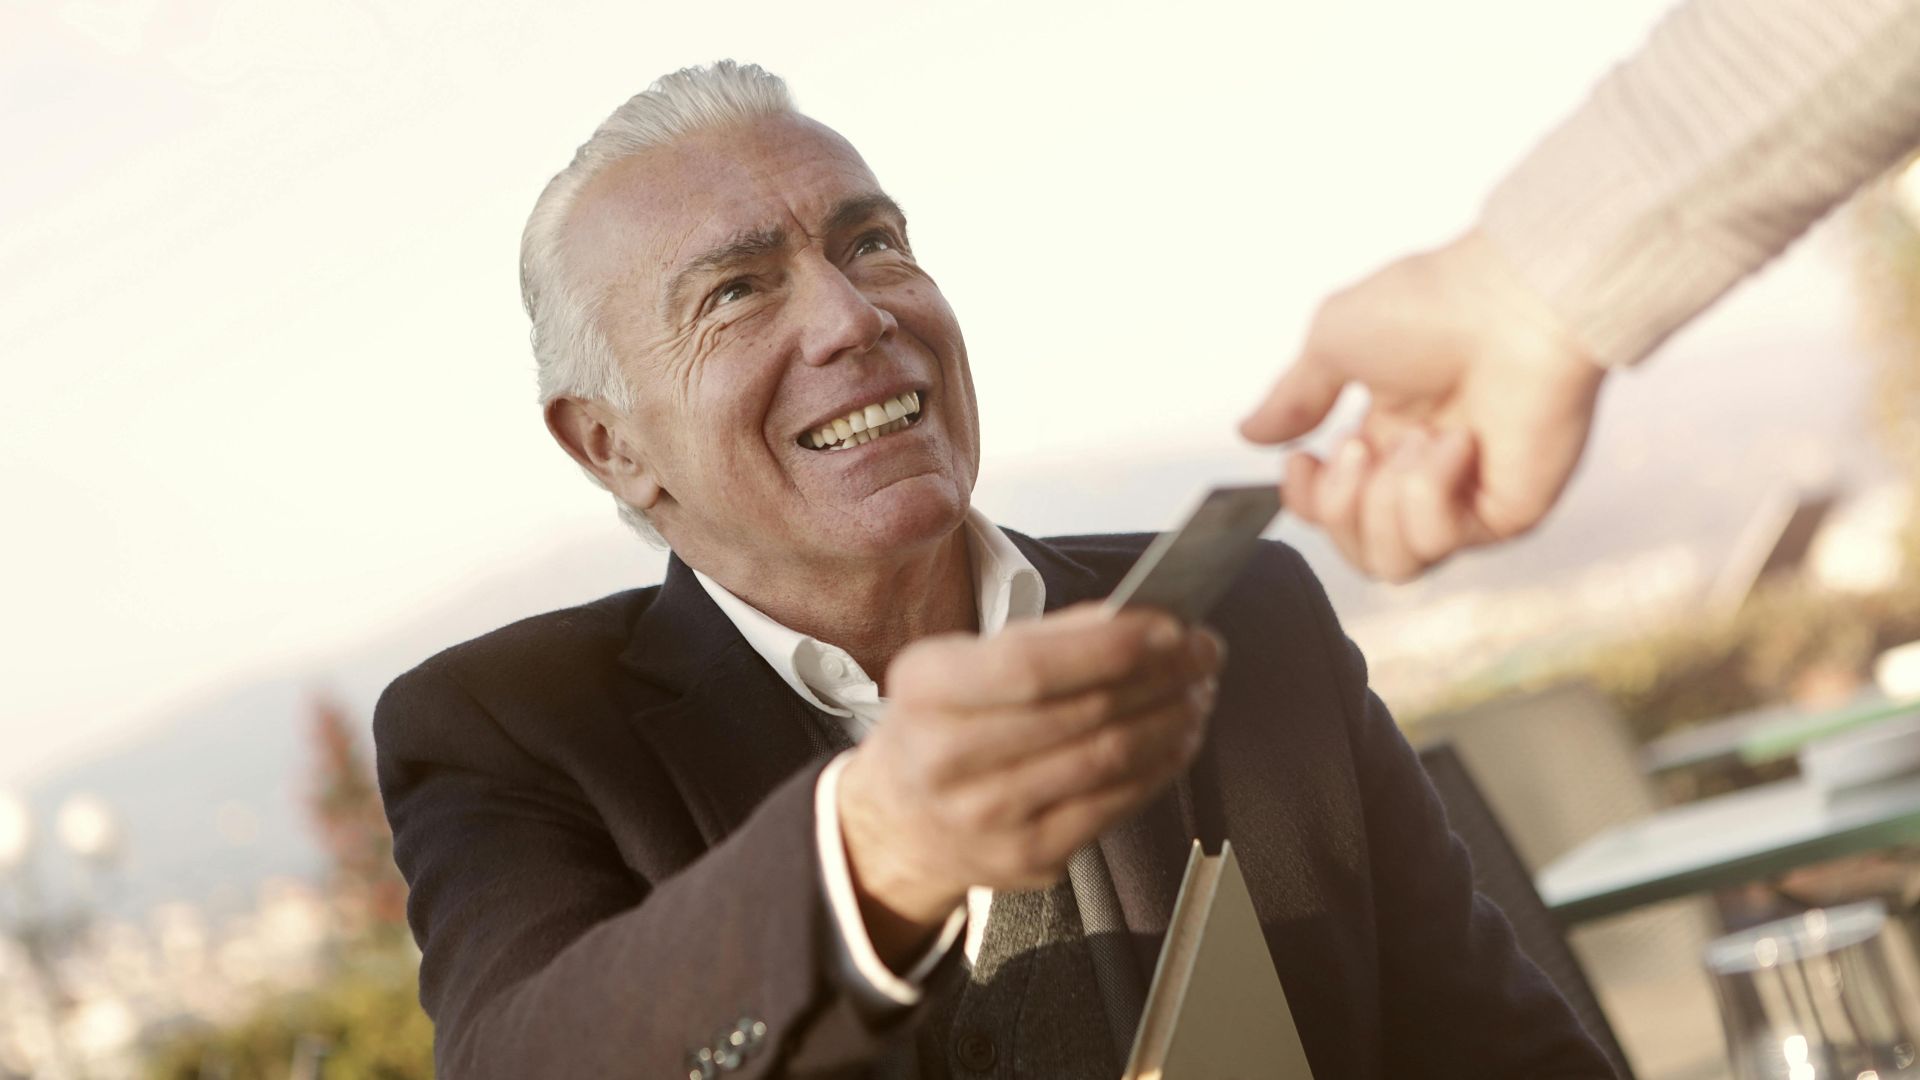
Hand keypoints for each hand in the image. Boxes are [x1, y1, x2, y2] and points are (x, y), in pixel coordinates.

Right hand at [837, 604, 1221, 961]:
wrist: (903, 821)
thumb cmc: (946, 725)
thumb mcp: (965, 666)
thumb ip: (1047, 639)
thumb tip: (1139, 620)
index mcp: (926, 691)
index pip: (1031, 667)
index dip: (1110, 648)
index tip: (1171, 626)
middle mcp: (947, 759)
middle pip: (1082, 713)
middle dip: (1161, 676)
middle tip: (1206, 652)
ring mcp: (988, 818)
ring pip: (1108, 761)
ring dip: (1171, 720)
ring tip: (1199, 691)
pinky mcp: (1029, 858)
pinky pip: (1115, 806)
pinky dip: (1160, 766)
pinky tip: (1179, 738)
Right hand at [1239, 229, 1606, 581]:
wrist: (1512, 300)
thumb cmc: (1435, 304)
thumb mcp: (1333, 341)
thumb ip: (1293, 398)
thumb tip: (1250, 433)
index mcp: (1388, 437)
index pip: (1333, 512)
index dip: (1308, 502)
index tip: (1303, 460)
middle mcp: (1426, 475)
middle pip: (1357, 549)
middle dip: (1339, 506)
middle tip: (1359, 446)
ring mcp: (1467, 499)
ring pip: (1393, 564)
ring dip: (1381, 502)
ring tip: (1410, 443)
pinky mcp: (1505, 513)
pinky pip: (1437, 541)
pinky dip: (1427, 491)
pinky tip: (1450, 443)